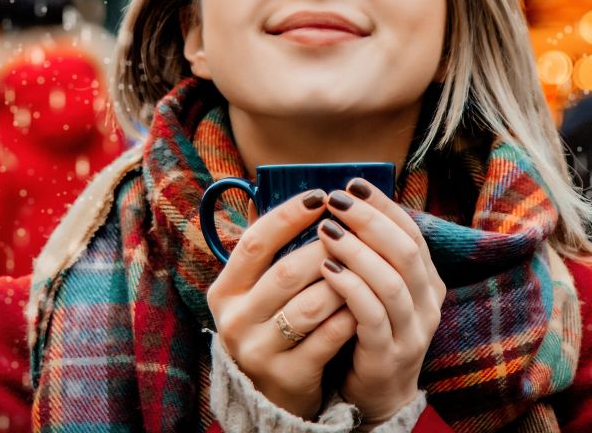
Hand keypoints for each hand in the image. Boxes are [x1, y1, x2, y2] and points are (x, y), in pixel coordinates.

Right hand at [207, 189, 357, 419]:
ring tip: (366, 265)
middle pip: (287, 272)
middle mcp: (235, 320)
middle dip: (328, 248)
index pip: (255, 242)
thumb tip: (289, 194)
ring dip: (344, 282)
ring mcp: (258, 350)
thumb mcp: (256, 293)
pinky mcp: (286, 375)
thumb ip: (269, 251)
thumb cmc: (272, 327)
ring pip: (310, 305)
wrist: (269, 397)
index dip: (288, 215)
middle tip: (356, 231)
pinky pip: (327, 337)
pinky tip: (364, 303)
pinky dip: (349, 316)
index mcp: (225, 291)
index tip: (321, 196)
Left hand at [317, 178, 446, 426]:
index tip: (352, 184)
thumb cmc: (368, 330)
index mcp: (428, 281)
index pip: (412, 232)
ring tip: (326, 230)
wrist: (376, 394)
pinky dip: (350, 287)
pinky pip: (372, 315)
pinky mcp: (389, 354)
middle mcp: (428, 303)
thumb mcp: (378, 288)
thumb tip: (342, 201)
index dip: (383, 205)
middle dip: (369, 220)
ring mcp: (412, 331)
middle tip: (335, 200)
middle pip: (405, 251)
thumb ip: (369, 253)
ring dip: (357, 250)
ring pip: (391, 281)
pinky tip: (326, 268)